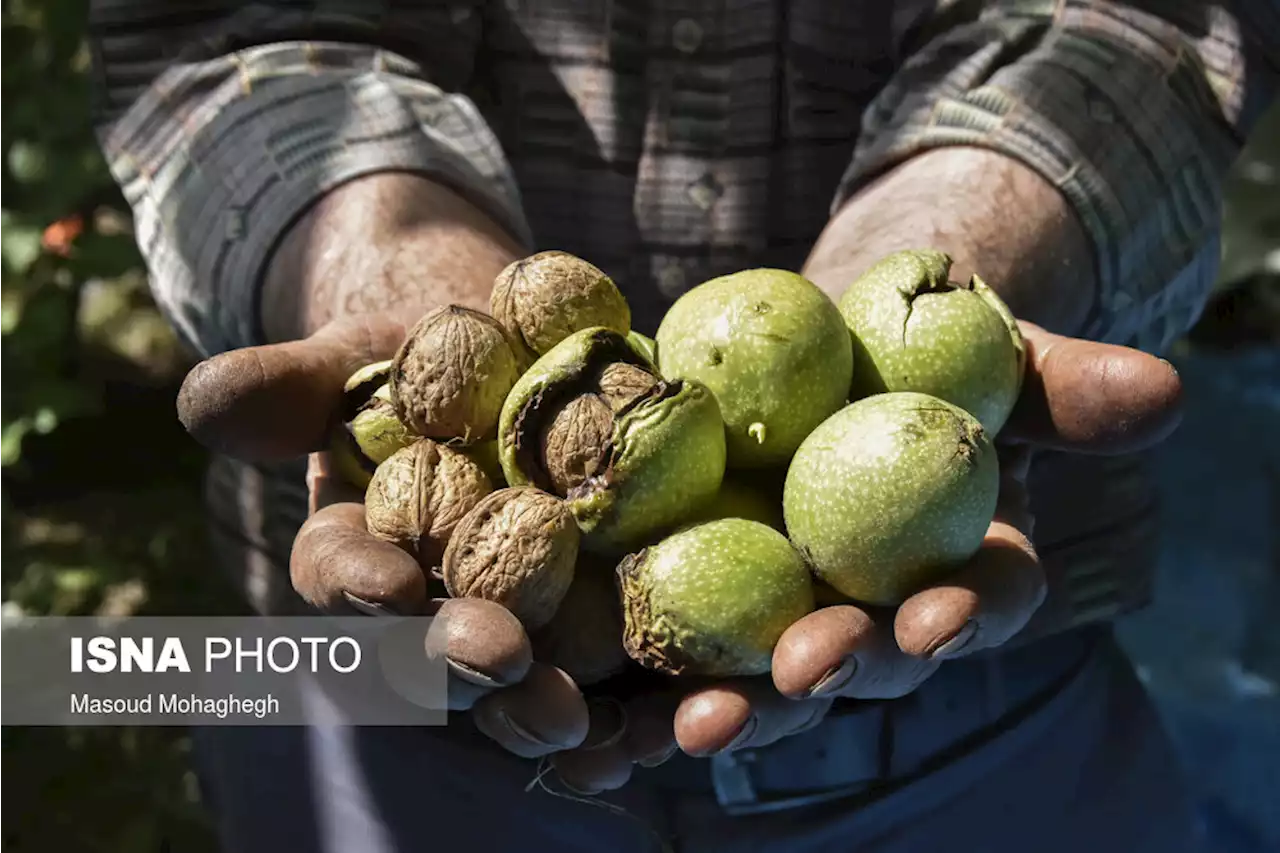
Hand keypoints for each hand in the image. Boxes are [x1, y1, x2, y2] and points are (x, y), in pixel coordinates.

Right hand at [177, 312, 678, 784]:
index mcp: (363, 552)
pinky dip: (658, 703)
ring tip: (598, 726)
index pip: (342, 576)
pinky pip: (632, 674)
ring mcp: (526, 623)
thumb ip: (284, 385)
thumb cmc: (416, 357)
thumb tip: (206, 401)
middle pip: (442, 655)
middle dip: (469, 666)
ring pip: (533, 687)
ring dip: (560, 712)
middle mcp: (437, 607)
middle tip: (503, 664)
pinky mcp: (611, 620)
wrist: (514, 353)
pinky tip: (692, 717)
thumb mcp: (350, 356)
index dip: (358, 584)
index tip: (389, 582)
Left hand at [665, 321, 1183, 756]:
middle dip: (840, 670)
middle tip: (810, 668)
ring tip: (700, 724)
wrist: (814, 342)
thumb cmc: (920, 352)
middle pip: (864, 660)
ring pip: (764, 678)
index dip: (963, 616)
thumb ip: (1062, 387)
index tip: (941, 612)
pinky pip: (672, 651)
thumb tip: (1162, 388)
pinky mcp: (694, 597)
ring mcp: (781, 613)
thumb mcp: (994, 356)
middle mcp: (872, 609)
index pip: (974, 604)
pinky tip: (615, 710)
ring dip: (737, 707)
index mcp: (952, 567)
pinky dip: (646, 687)